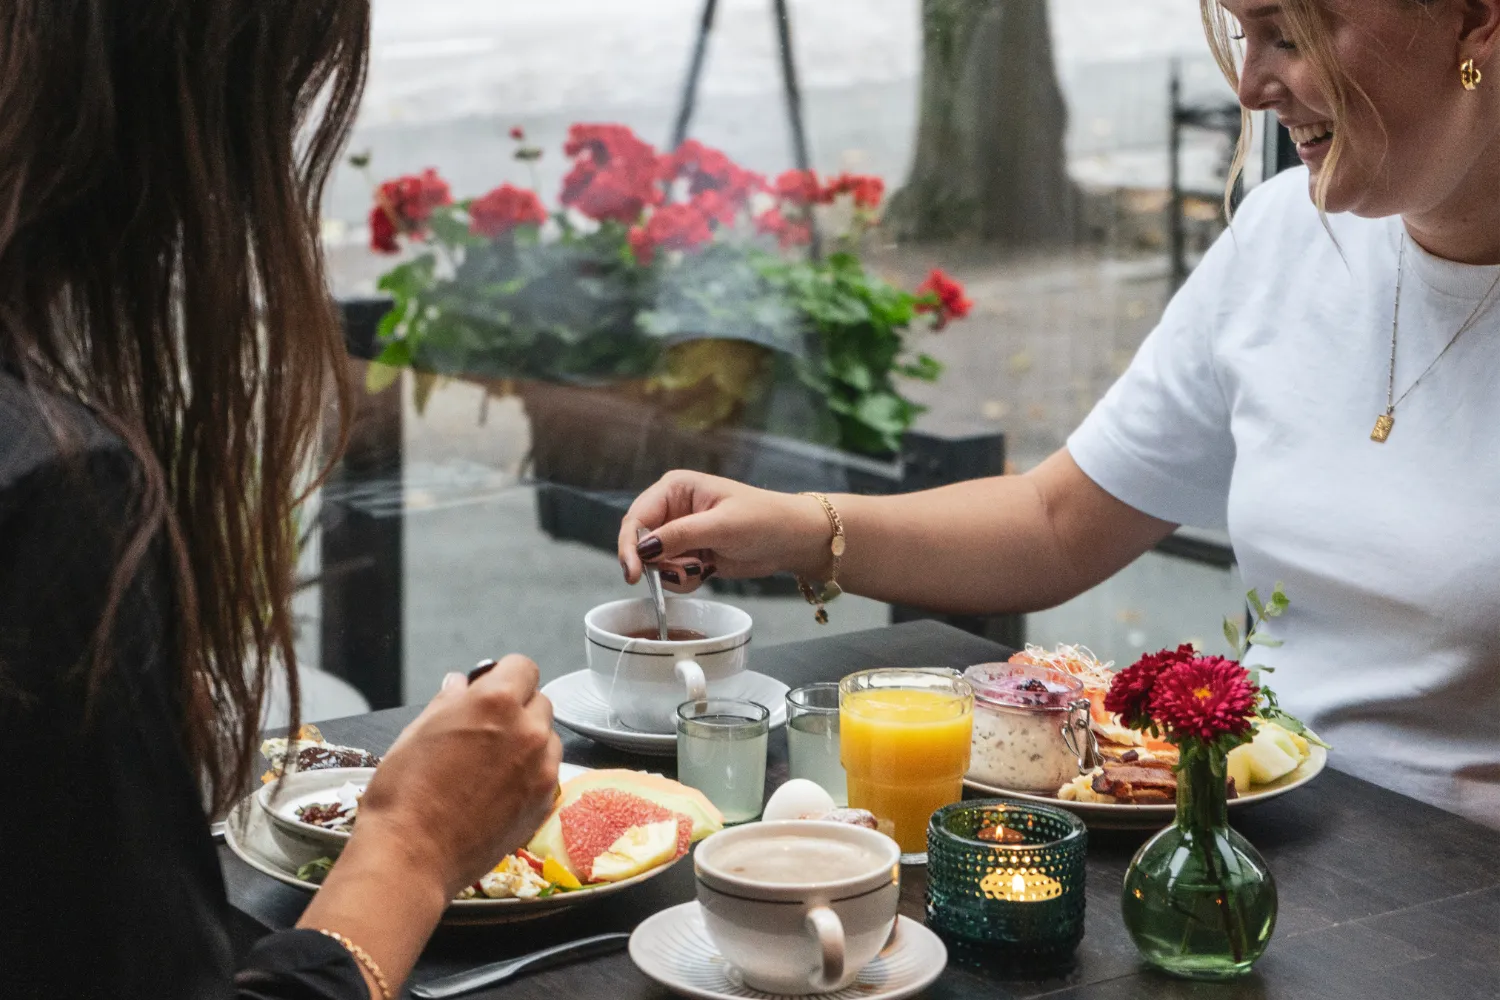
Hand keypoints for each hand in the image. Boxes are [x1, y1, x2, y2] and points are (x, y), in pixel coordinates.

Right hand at [351, 655, 561, 897]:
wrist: (411, 857)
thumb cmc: (404, 794)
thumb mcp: (417, 732)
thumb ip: (449, 701)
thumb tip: (460, 685)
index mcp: (496, 702)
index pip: (523, 666)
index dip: (504, 676)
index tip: (490, 689)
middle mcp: (528, 730)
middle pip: (539, 701)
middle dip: (517, 708)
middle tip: (486, 730)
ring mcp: (542, 768)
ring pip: (548, 738)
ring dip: (528, 741)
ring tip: (492, 764)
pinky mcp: (544, 802)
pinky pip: (547, 773)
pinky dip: (531, 773)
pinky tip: (499, 790)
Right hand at [617, 471, 831, 593]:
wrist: (792, 540)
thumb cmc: (763, 520)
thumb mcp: (721, 526)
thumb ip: (680, 536)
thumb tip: (643, 549)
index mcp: (675, 488)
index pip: (637, 517)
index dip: (630, 546)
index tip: (633, 574)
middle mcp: (672, 508)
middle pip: (640, 542)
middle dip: (657, 563)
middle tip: (682, 572)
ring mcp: (680, 532)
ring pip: (654, 562)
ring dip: (673, 573)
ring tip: (703, 568)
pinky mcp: (689, 553)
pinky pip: (670, 573)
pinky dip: (683, 579)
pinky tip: (707, 571)